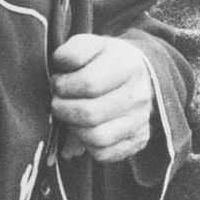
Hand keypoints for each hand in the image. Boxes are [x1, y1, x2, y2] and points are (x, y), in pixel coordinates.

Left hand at [50, 33, 154, 163]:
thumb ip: (73, 51)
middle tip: (59, 101)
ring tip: (71, 116)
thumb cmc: (105, 60)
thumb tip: (62, 65)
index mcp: (128, 66)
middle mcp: (140, 95)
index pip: (89, 83)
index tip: (59, 82)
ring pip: (97, 138)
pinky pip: (104, 154)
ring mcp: (141, 120)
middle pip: (90, 114)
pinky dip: (87, 146)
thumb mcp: (90, 45)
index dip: (64, 85)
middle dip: (64, 109)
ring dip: (74, 128)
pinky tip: (85, 129)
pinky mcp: (138, 141)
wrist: (137, 74)